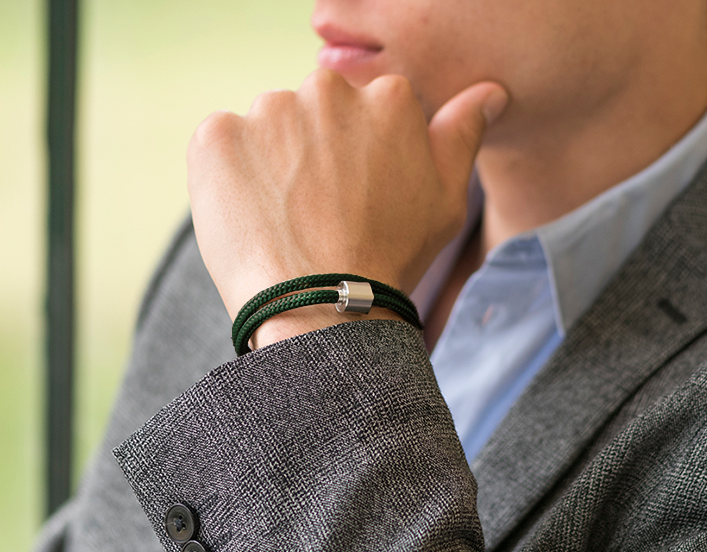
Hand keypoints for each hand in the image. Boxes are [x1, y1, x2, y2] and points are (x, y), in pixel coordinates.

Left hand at [187, 69, 507, 346]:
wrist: (325, 306)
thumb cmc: (391, 256)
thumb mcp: (446, 198)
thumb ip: (462, 134)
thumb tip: (489, 92)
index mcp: (388, 97)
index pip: (365, 109)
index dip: (357, 155)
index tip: (355, 194)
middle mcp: (328, 90)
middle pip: (315, 111)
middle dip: (314, 149)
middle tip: (320, 208)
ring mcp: (268, 110)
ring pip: (268, 127)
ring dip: (272, 160)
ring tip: (286, 216)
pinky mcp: (218, 136)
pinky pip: (220, 144)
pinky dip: (229, 174)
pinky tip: (253, 214)